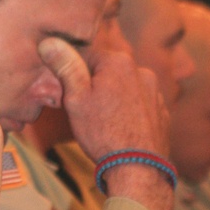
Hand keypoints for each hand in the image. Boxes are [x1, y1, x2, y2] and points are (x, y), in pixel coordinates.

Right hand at [37, 39, 173, 209]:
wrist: (138, 168)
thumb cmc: (103, 133)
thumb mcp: (75, 98)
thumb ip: (66, 67)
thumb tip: (49, 42)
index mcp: (118, 62)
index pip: (84, 55)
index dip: (70, 74)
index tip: (64, 92)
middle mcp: (140, 70)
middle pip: (105, 72)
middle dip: (91, 86)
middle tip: (81, 111)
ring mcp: (154, 91)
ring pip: (121, 88)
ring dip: (109, 98)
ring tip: (100, 124)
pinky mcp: (160, 111)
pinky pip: (136, 104)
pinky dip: (126, 112)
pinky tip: (117, 129)